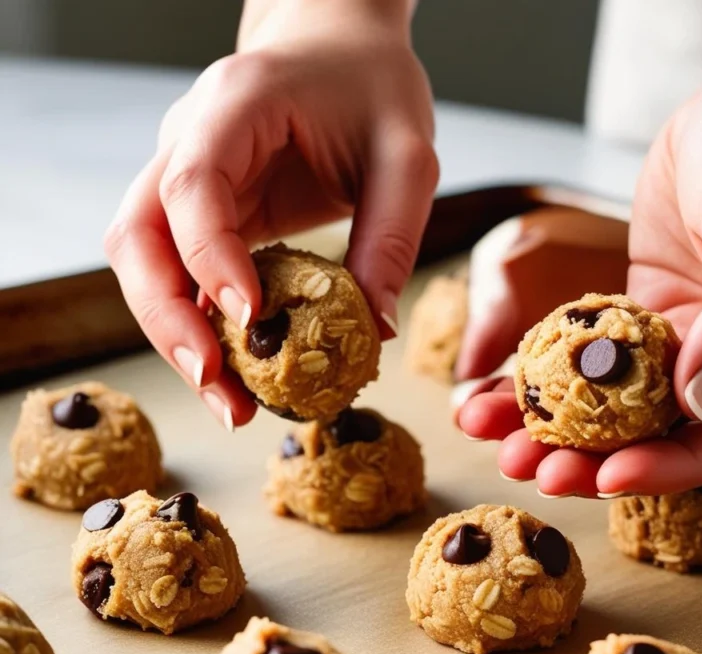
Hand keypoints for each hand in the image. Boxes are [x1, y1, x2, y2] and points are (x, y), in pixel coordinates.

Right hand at [104, 0, 436, 428]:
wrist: (338, 49)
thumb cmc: (372, 87)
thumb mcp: (407, 155)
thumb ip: (392, 237)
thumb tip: (373, 332)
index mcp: (236, 105)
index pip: (194, 185)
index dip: (210, 256)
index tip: (247, 317)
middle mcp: (189, 140)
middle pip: (139, 236)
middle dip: (170, 320)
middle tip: (219, 387)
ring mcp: (183, 175)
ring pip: (144, 262)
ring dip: (175, 335)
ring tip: (230, 401)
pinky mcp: (198, 210)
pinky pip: (178, 271)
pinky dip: (198, 323)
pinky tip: (235, 371)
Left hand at [460, 63, 701, 495]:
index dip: (678, 464)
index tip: (610, 476)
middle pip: (684, 437)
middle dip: (609, 460)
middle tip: (542, 475)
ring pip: (637, 412)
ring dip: (572, 434)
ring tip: (507, 449)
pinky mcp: (660, 326)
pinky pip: (608, 367)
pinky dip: (559, 382)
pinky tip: (504, 396)